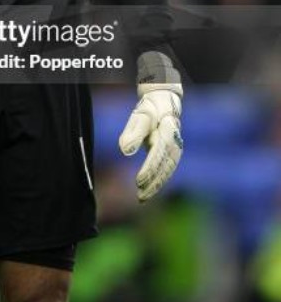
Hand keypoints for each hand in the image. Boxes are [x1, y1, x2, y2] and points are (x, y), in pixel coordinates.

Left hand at [119, 79, 182, 202]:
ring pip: (168, 171)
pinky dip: (159, 181)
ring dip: (156, 185)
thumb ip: (133, 133)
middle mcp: (175, 142)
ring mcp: (177, 149)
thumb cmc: (149, 111)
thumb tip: (125, 151)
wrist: (164, 104)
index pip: (158, 154)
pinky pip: (167, 170)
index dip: (149, 169)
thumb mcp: (139, 117)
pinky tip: (149, 190)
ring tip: (142, 197)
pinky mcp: (174, 154)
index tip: (139, 181)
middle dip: (153, 182)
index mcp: (168, 131)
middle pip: (165, 167)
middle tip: (140, 195)